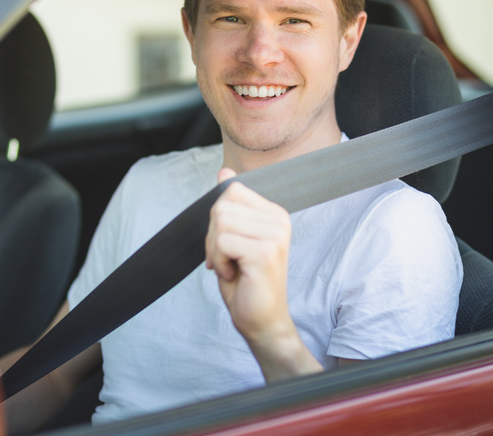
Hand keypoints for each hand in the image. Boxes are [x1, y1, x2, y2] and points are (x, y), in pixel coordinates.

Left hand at [206, 169, 321, 380]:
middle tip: (226, 259)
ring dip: (216, 250)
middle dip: (213, 235)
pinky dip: (220, 262)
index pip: (231, 190)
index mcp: (274, 213)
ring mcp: (275, 235)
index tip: (226, 244)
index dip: (218, 218)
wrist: (262, 321)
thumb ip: (231, 205)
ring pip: (220, 222)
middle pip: (222, 205)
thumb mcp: (233, 237)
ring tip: (232, 266)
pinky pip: (223, 242)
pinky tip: (235, 274)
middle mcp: (279, 220)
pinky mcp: (266, 253)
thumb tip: (224, 171)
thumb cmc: (246, 282)